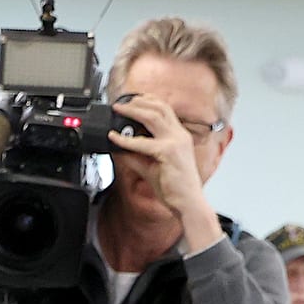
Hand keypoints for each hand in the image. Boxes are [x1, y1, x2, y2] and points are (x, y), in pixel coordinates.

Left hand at [105, 94, 219, 249]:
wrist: (188, 203)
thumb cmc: (174, 188)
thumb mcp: (151, 167)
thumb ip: (136, 157)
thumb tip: (118, 149)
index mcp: (180, 136)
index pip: (165, 109)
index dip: (149, 100)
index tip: (133, 99)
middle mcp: (180, 135)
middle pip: (159, 107)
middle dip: (139, 101)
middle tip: (121, 103)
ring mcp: (175, 142)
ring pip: (152, 117)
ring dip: (133, 111)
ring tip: (118, 110)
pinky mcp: (168, 153)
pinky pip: (143, 142)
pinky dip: (126, 140)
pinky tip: (115, 138)